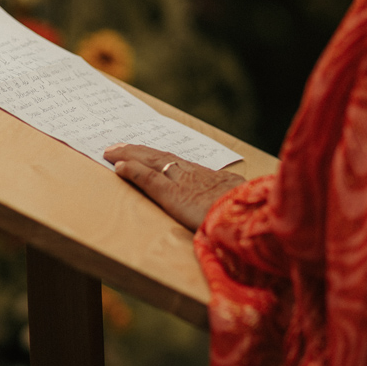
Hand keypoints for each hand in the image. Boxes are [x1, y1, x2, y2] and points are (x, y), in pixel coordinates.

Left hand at [104, 143, 244, 231]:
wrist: (253, 219)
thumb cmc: (253, 217)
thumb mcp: (245, 207)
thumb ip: (234, 206)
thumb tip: (234, 210)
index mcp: (216, 179)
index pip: (182, 164)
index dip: (163, 158)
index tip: (149, 153)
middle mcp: (197, 175)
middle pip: (163, 158)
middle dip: (141, 152)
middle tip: (121, 146)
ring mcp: (184, 182)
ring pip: (152, 162)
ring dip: (131, 156)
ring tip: (113, 151)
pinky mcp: (173, 195)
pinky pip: (148, 179)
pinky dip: (132, 171)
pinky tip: (118, 166)